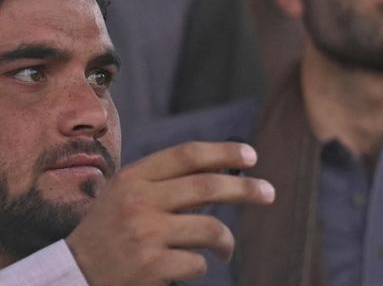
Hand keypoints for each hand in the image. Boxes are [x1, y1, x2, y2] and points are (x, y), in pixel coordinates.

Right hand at [65, 142, 274, 285]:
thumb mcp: (125, 196)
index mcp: (133, 179)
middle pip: (208, 186)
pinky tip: (188, 269)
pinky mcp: (150, 267)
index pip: (187, 154)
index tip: (251, 156)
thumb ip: (165, 183)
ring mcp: (144, 235)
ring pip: (211, 229)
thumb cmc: (107, 234)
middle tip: (269, 193)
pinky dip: (201, 267)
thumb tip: (224, 171)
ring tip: (226, 250)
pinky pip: (197, 263)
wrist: (70, 277)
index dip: (224, 152)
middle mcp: (138, 202)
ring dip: (227, 241)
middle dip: (246, 189)